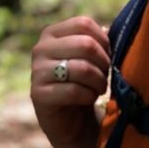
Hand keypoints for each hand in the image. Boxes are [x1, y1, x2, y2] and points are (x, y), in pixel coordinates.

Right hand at [30, 16, 110, 147]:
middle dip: (104, 64)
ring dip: (98, 82)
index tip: (108, 58)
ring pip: (81, 68)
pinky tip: (89, 99)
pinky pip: (73, 91)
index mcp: (52, 34)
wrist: (71, 122)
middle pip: (85, 45)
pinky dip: (88, 96)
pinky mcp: (38, 95)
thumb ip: (99, 41)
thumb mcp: (91, 59)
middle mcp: (40, 49)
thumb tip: (112, 30)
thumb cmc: (85, 84)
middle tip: (106, 77)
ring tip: (99, 89)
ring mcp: (36, 72)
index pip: (84, 24)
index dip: (104, 41)